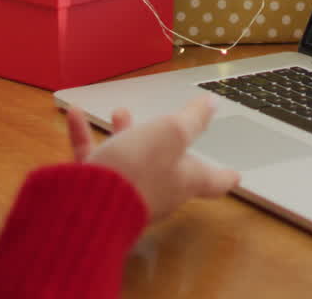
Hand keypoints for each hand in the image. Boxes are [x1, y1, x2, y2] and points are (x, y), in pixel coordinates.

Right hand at [65, 96, 239, 221]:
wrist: (86, 205)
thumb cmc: (138, 169)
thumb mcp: (172, 133)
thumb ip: (192, 119)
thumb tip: (212, 105)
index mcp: (184, 180)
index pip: (213, 180)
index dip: (225, 175)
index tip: (236, 176)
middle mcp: (157, 190)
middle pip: (167, 166)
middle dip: (166, 143)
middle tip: (168, 126)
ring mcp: (124, 193)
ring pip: (129, 159)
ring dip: (125, 133)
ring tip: (119, 113)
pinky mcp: (94, 191)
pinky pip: (93, 158)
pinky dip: (85, 136)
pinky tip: (75, 116)